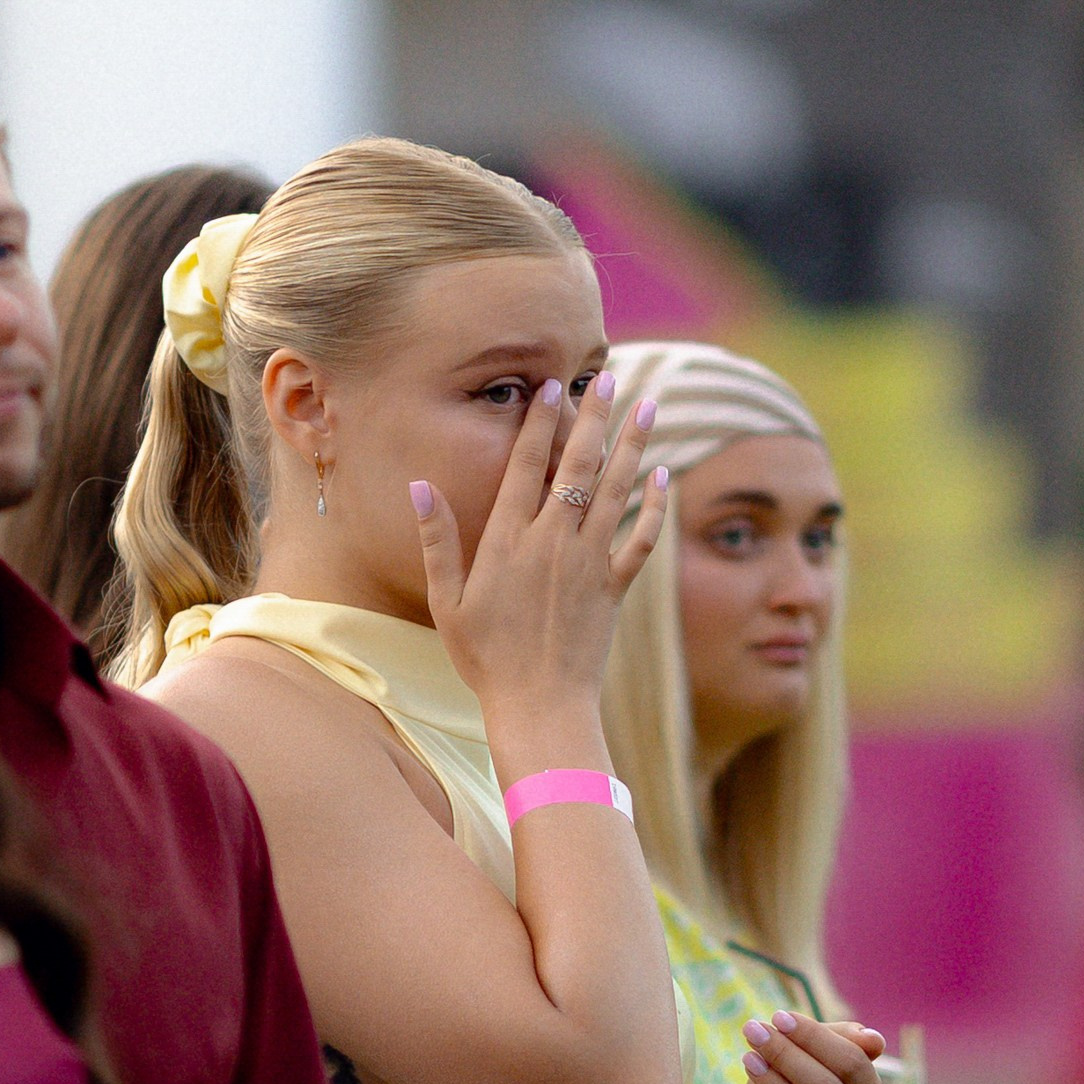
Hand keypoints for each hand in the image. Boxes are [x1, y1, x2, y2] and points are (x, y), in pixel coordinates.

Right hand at [410, 372, 668, 720]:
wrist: (539, 706)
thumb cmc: (484, 659)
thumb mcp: (446, 602)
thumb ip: (438, 540)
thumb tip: (420, 485)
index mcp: (508, 543)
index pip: (526, 467)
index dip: (539, 424)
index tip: (550, 387)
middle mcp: (553, 543)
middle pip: (579, 466)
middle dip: (595, 417)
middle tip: (609, 378)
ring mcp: (589, 563)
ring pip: (617, 491)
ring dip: (634, 444)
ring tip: (649, 403)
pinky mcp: (615, 588)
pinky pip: (641, 538)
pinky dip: (655, 506)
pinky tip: (664, 474)